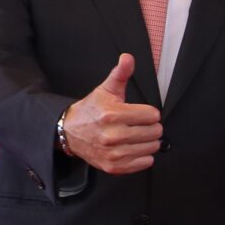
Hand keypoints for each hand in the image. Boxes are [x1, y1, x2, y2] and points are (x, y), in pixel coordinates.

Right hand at [63, 53, 162, 174]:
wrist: (70, 132)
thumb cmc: (92, 110)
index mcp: (113, 115)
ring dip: (148, 142)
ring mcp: (113, 153)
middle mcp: (113, 135)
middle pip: (155, 132)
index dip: (149, 113)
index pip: (153, 116)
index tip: (140, 113)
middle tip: (138, 125)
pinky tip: (133, 148)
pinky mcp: (114, 166)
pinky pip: (144, 163)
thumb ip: (120, 74)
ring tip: (135, 136)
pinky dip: (143, 156)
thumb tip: (128, 58)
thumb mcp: (105, 90)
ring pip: (152, 148)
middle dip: (150, 127)